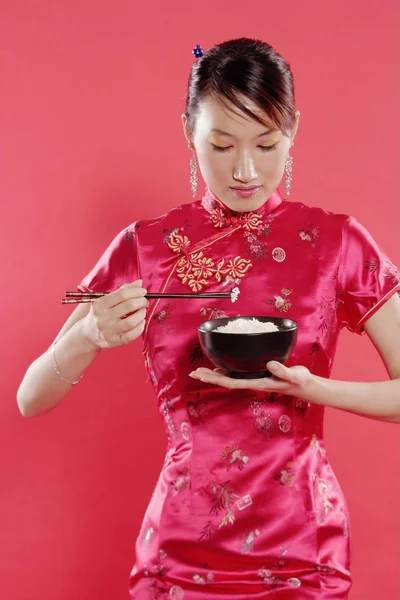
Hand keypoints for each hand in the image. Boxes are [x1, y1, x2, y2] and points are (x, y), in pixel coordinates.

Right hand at [81, 280, 147, 349]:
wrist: (87, 334)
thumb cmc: (99, 314)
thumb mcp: (106, 301)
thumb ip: (122, 291)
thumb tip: (140, 283)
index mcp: (100, 304)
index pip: (121, 294)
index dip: (135, 292)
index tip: (143, 292)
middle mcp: (103, 318)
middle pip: (128, 306)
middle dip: (141, 302)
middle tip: (144, 302)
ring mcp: (108, 331)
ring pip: (131, 321)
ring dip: (141, 314)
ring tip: (143, 311)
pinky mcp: (113, 342)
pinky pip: (131, 335)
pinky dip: (139, 328)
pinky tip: (141, 322)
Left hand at [189, 362, 311, 393]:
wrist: (305, 385)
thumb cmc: (300, 381)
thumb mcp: (294, 375)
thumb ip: (282, 371)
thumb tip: (270, 364)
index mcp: (257, 383)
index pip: (232, 382)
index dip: (216, 380)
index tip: (203, 376)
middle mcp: (252, 382)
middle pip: (226, 381)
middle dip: (209, 378)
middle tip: (193, 373)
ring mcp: (253, 379)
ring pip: (229, 378)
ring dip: (213, 375)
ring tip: (199, 372)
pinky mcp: (257, 374)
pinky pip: (237, 373)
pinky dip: (225, 371)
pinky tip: (218, 368)